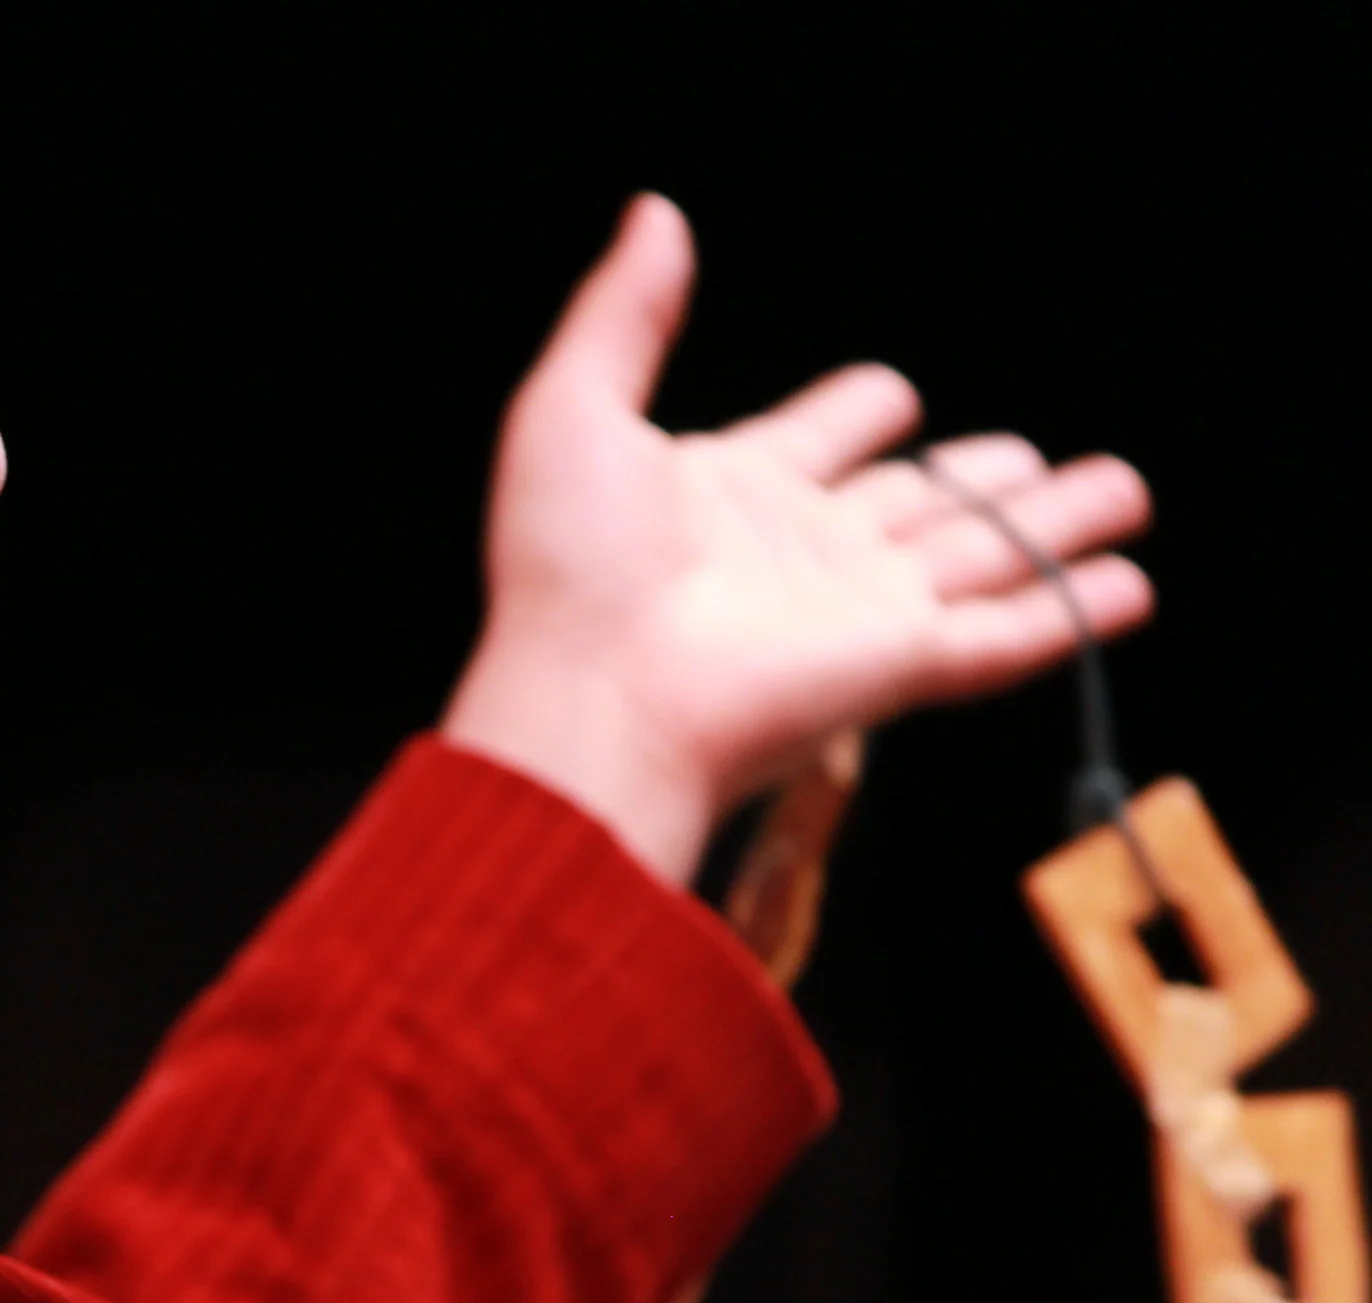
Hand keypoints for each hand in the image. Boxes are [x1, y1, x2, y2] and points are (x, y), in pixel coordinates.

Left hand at [441, 193, 1153, 883]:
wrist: (592, 693)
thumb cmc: (566, 569)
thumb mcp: (574, 410)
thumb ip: (625, 314)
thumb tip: (654, 215)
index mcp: (724, 494)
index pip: (811, 441)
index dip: (851, 413)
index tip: (887, 392)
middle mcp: (799, 554)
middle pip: (913, 501)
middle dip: (975, 477)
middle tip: (1031, 456)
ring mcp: (854, 612)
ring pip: (978, 557)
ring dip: (1051, 529)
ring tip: (1118, 493)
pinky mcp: (898, 665)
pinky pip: (1002, 635)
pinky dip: (1071, 611)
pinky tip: (1130, 588)